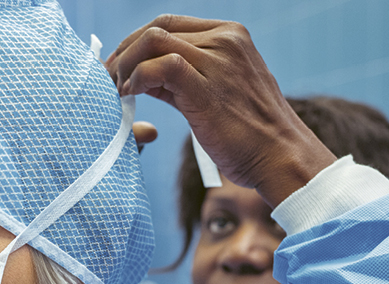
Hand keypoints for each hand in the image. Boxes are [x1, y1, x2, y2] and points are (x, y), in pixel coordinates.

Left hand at [106, 15, 335, 205]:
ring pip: (153, 41)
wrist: (279, 155)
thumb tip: (143, 75)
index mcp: (230, 35)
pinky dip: (137, 77)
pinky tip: (131, 95)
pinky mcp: (206, 87)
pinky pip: (159, 66)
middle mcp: (226, 40)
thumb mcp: (218, 91)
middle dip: (124, 51)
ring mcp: (218, 60)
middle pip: (156, 28)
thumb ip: (183, 77)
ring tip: (119, 91)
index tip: (118, 67)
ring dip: (125, 65)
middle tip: (108, 79)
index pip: (169, 23)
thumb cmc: (249, 132)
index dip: (135, 42)